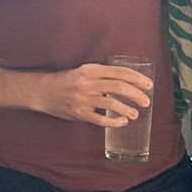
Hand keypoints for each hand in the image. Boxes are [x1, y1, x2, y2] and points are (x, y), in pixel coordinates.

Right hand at [34, 63, 151, 126]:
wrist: (42, 91)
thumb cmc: (65, 81)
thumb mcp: (83, 72)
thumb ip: (101, 76)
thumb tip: (125, 83)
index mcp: (91, 69)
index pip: (120, 72)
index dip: (137, 78)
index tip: (148, 85)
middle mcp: (88, 82)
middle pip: (119, 87)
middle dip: (137, 94)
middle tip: (146, 101)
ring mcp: (83, 98)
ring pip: (112, 103)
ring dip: (127, 109)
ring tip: (135, 114)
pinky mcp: (79, 113)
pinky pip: (101, 119)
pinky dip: (114, 122)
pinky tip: (122, 122)